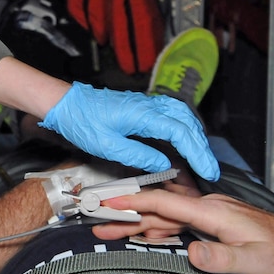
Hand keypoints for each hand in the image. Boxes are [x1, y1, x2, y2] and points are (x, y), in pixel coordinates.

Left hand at [38, 82, 219, 180]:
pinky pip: (170, 113)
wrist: (65, 104)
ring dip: (194, 135)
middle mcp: (148, 105)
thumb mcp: (108, 147)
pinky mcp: (140, 106)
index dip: (198, 153)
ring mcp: (145, 103)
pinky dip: (183, 126)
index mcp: (143, 114)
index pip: (181, 132)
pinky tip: (183, 140)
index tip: (208, 171)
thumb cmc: (82, 122)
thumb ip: (139, 155)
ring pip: (181, 115)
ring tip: (200, 157)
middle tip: (208, 168)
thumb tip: (166, 163)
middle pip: (187, 122)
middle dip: (201, 146)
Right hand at [93, 188, 273, 273]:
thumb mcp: (257, 262)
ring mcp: (213, 213)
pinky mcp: (216, 222)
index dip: (133, 202)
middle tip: (98, 222)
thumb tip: (190, 253)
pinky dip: (159, 227)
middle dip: (127, 216)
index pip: (164, 202)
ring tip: (113, 229)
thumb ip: (222, 258)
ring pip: (167, 216)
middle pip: (159, 210)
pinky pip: (180, 222)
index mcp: (214, 212)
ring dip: (139, 223)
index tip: (108, 203)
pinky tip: (149, 233)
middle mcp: (210, 208)